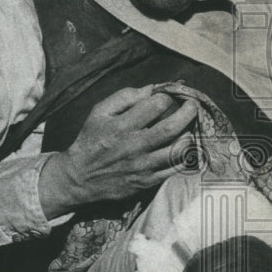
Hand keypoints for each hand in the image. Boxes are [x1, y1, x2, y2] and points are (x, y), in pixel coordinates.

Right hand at [39, 85, 196, 215]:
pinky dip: (185, 158)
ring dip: (189, 135)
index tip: (172, 94)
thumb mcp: (99, 112)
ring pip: (177, 150)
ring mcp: (143, 165)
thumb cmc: (90, 140)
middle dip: (188, 112)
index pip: (155, 105)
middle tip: (193, 105)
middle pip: (171, 127)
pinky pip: (174, 170)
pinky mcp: (146, 182)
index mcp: (122, 125)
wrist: (79, 178)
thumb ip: (124, 97)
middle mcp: (135, 145)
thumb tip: (151, 89)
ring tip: (189, 127)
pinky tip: (186, 149)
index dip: (168, 96)